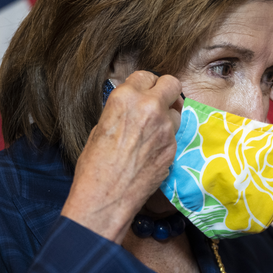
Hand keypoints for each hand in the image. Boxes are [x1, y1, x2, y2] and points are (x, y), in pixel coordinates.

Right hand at [61, 71, 182, 243]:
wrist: (106, 197)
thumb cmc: (94, 165)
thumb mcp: (101, 126)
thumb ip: (122, 110)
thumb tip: (133, 106)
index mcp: (125, 98)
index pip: (146, 75)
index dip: (145, 85)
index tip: (144, 92)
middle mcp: (149, 107)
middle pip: (171, 83)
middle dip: (166, 91)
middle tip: (158, 102)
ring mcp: (165, 128)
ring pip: (177, 110)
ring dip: (169, 116)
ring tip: (153, 131)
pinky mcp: (174, 147)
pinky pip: (175, 134)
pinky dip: (167, 138)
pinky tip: (152, 150)